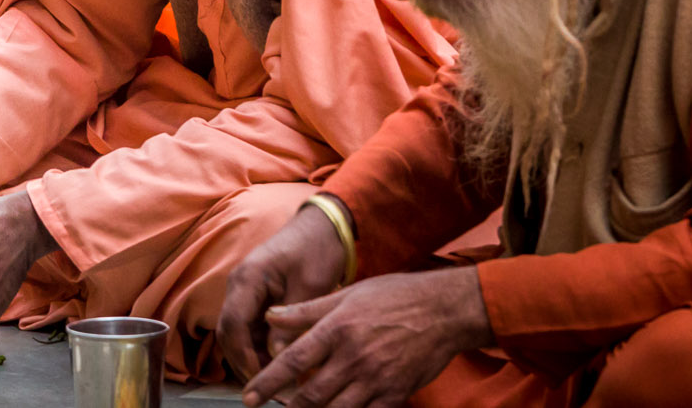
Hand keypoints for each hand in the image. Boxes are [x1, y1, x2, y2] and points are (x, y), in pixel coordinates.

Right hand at [218, 199, 351, 382]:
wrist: (321, 228)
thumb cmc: (316, 250)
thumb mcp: (309, 287)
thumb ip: (292, 322)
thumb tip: (280, 360)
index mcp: (248, 278)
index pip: (233, 324)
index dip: (244, 356)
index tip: (264, 379)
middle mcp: (238, 286)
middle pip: (228, 333)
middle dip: (245, 363)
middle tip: (271, 390)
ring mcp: (244, 293)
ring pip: (237, 335)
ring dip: (252, 359)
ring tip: (278, 384)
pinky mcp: (254, 300)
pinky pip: (249, 331)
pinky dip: (260, 350)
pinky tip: (280, 366)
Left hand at [240, 266, 489, 407]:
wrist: (443, 310)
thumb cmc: (392, 297)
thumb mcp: (345, 295)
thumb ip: (305, 310)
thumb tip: (269, 315)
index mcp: (337, 329)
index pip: (293, 361)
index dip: (268, 381)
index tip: (248, 396)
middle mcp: (354, 357)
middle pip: (312, 394)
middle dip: (288, 406)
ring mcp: (376, 378)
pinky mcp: (396, 393)